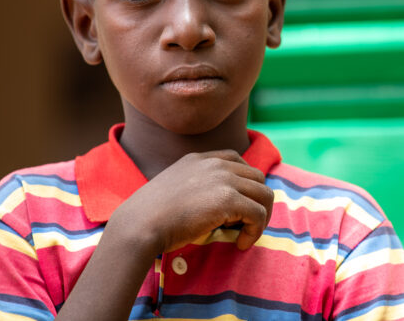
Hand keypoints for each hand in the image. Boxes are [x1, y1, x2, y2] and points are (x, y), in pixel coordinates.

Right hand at [109, 149, 273, 253]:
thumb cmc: (150, 216)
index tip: (239, 204)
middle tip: (245, 224)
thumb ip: (196, 187)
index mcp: (200, 159)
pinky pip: (258, 214)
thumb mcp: (174, 188)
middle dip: (256, 201)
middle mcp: (215, 164)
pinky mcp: (228, 200)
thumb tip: (217, 207)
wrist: (139, 225)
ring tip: (246, 235)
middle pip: (258, 177)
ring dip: (260, 217)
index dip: (244, 183)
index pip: (237, 160)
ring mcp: (223, 179)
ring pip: (264, 195)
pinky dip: (255, 231)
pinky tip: (241, 244)